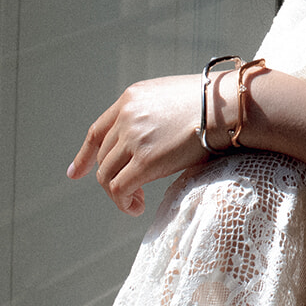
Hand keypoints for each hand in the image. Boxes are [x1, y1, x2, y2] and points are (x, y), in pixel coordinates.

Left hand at [67, 74, 212, 215]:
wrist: (228, 106)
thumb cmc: (213, 104)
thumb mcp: (172, 99)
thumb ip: (152, 115)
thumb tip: (151, 142)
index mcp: (131, 98)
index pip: (97, 130)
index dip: (85, 154)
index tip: (77, 172)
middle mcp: (127, 116)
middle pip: (104, 157)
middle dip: (111, 178)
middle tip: (132, 193)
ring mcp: (134, 138)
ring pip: (107, 175)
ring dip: (118, 194)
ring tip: (135, 202)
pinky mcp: (145, 160)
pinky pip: (120, 188)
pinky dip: (123, 202)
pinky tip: (136, 207)